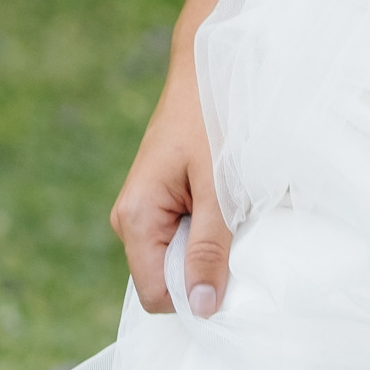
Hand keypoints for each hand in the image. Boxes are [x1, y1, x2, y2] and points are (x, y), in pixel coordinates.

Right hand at [110, 49, 231, 317]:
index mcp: (134, 216)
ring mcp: (145, 207)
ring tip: (234, 211)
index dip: (192, 296)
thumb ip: (208, 247)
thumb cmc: (212, 113)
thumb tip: (201, 308)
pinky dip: (207, 228)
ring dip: (208, 246)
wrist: (206, 62)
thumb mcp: (218, 185)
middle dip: (202, 268)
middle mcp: (131, 217)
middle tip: (238, 236)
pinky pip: (182, 233)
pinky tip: (227, 203)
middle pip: (164, 276)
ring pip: (176, 255)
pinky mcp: (161, 197)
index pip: (155, 292)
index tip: (231, 278)